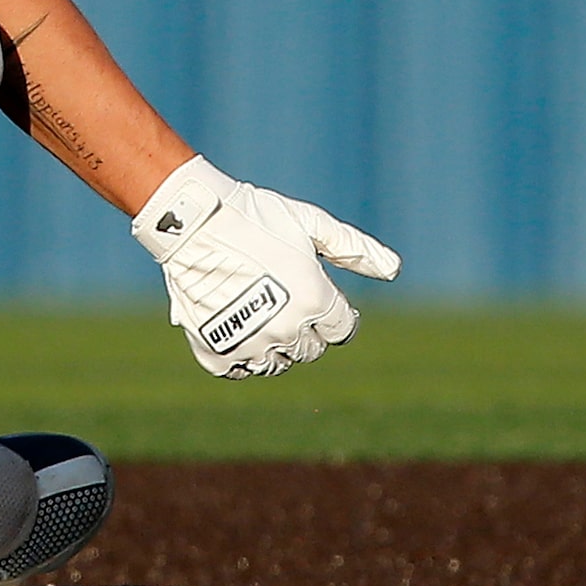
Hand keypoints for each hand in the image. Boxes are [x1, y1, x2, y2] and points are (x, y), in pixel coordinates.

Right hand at [130, 156, 399, 377]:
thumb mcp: (309, 224)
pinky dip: (239, 354)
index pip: (340, 329)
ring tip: (256, 310)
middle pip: (310, 349)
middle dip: (303, 327)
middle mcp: (288, 329)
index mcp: (316, 300)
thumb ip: (353, 249)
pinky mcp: (217, 351)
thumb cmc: (254, 216)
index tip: (316, 296)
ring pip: (276, 364)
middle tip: (280, 295)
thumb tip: (393, 269)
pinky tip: (234, 325)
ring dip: (273, 344)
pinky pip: (239, 369)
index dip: (331, 311)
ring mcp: (251, 344)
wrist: (191, 220)